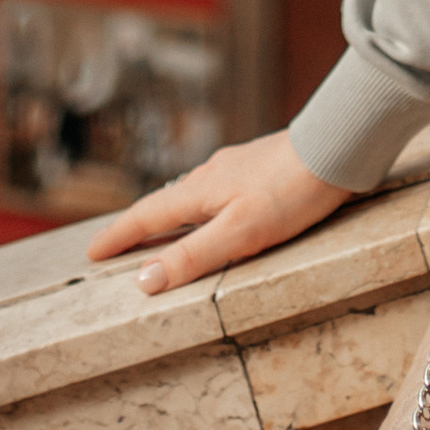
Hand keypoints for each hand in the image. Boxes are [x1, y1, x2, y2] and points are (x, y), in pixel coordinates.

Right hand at [87, 131, 350, 293]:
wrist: (336, 148)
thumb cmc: (290, 193)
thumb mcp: (239, 233)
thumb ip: (193, 256)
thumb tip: (142, 281)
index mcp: (200, 191)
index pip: (147, 216)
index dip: (119, 236)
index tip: (92, 252)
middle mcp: (212, 175)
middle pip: (165, 203)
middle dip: (137, 225)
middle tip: (115, 244)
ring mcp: (236, 168)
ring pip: (191, 195)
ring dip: (169, 214)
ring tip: (159, 229)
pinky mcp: (259, 168)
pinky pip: (215, 190)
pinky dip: (199, 206)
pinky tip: (215, 209)